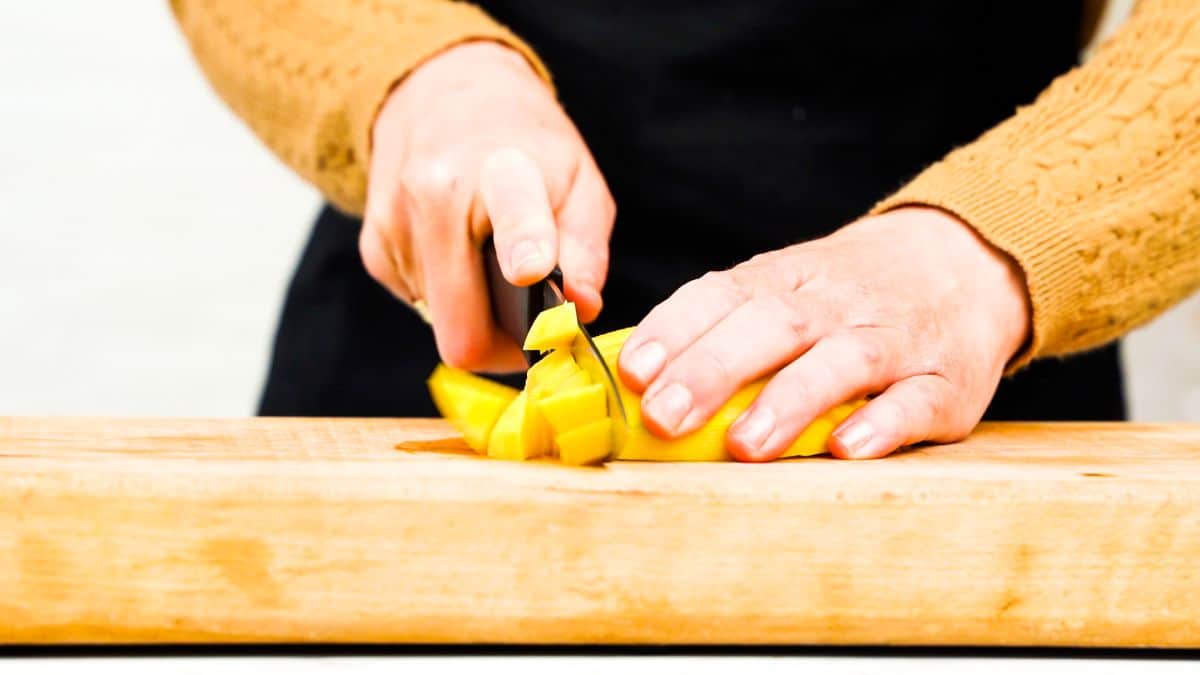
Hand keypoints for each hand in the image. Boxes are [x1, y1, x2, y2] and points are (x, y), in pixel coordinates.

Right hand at [361, 41, 614, 370]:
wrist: (439, 91)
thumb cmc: (522, 145)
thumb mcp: (578, 179)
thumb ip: (585, 249)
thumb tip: (579, 310)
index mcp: (500, 171)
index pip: (512, 217)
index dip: (522, 249)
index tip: (530, 272)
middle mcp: (434, 197)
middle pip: (462, 327)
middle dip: (503, 347)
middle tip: (533, 332)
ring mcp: (395, 227)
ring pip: (441, 326)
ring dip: (477, 316)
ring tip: (493, 268)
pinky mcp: (373, 251)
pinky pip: (421, 306)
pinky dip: (450, 299)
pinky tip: (461, 255)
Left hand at [617, 207, 1030, 459]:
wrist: (965, 260)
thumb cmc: (849, 292)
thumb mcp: (787, 287)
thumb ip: (723, 325)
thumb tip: (637, 379)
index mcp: (787, 278)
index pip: (723, 293)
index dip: (675, 331)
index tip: (633, 372)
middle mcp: (837, 303)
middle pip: (773, 325)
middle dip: (714, 369)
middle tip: (666, 417)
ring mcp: (895, 339)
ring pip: (843, 361)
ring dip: (790, 401)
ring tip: (745, 445)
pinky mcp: (945, 381)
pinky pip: (917, 401)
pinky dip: (883, 424)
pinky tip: (847, 448)